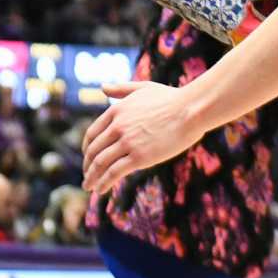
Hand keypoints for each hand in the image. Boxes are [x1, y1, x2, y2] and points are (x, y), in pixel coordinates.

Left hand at [80, 80, 200, 199]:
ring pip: (100, 164)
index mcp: (116, 111)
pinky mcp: (139, 157)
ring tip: (89, 187)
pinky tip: (100, 190)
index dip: (87, 148)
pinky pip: (114, 173)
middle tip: (87, 176)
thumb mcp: (142, 88)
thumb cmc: (171, 99)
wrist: (190, 110)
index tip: (87, 157)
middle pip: (93, 150)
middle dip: (87, 166)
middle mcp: (117, 127)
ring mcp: (127, 142)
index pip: (92, 133)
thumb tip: (102, 87)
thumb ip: (121, 89)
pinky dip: (104, 182)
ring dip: (92, 178)